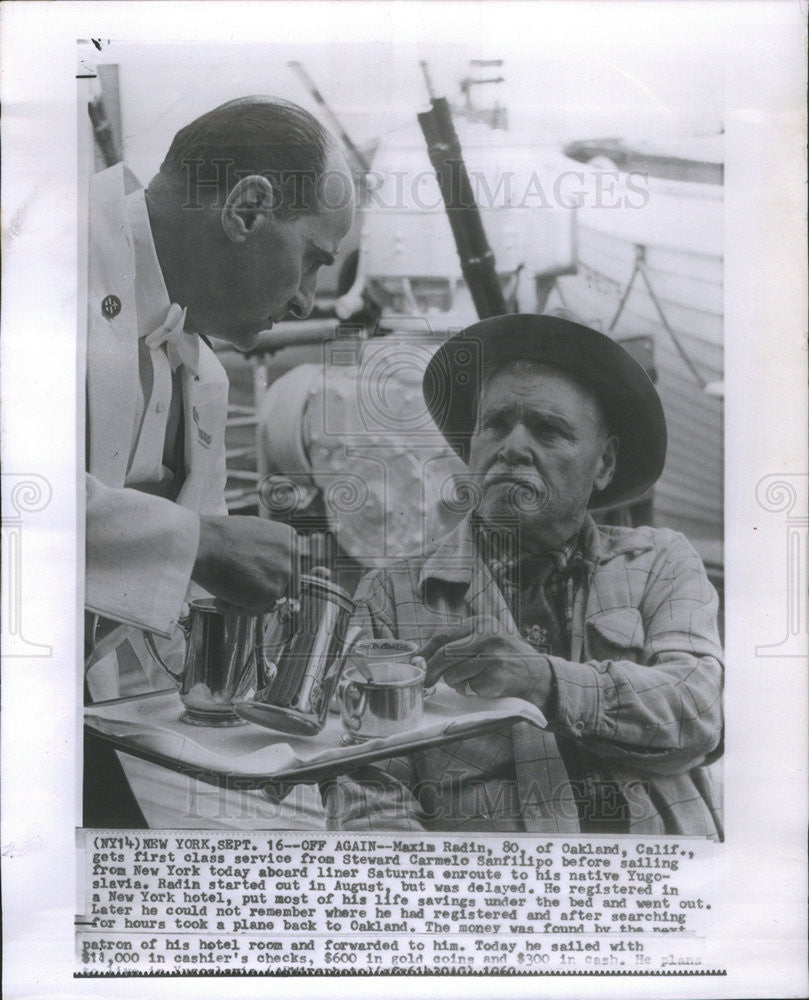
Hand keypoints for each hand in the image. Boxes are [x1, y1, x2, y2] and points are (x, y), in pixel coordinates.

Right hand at [191, 515, 296, 612]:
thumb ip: (266, 547)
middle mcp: (291, 557)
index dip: (267, 576)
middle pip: (280, 584)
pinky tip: (221, 598)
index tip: (252, 579)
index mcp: (288, 538)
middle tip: (236, 588)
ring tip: (223, 593)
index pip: (286, 565)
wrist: (204, 544)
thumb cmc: (218, 537)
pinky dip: (236, 608)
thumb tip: (264, 562)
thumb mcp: (252, 532)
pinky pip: (255, 609)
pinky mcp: (270, 594)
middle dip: (258, 590)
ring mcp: (282, 575)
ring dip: (245, 600)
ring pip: (267, 599)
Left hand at [418, 615, 553, 709]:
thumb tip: (423, 655)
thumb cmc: (504, 656)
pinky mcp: (496, 676)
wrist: (537, 673)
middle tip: (426, 682)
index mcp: (480, 623)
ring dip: (456, 683)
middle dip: (431, 672)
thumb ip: (459, 641)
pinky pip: (468, 688)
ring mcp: (492, 656)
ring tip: (472, 679)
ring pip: (453, 675)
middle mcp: (486, 636)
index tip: (418, 663)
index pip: (442, 636)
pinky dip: (471, 691)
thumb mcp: (485, 637)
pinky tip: (484, 685)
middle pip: (444, 655)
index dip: (426, 652)